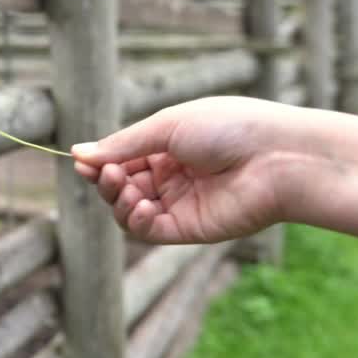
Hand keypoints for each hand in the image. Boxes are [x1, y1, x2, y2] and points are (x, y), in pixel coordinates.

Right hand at [71, 97, 311, 244]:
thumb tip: (78, 154)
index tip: (80, 161)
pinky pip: (147, 231)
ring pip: (128, 209)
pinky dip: (133, 220)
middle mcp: (172, 175)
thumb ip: (123, 145)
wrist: (278, 157)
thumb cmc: (230, 128)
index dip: (101, 161)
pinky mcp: (188, 229)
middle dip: (107, 179)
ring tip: (125, 186)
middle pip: (121, 185)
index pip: (122, 158)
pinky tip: (138, 206)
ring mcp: (179, 203)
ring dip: (117, 199)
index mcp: (169, 145)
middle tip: (106, 173)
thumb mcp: (168, 126)